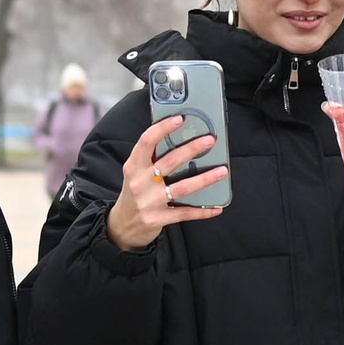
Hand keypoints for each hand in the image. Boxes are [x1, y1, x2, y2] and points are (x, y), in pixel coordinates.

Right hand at [105, 116, 226, 250]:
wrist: (121, 226)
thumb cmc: (134, 193)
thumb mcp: (136, 173)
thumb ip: (152, 159)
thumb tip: (180, 140)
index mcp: (134, 166)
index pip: (146, 142)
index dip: (162, 128)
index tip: (179, 119)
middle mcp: (140, 182)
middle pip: (169, 162)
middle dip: (191, 150)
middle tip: (210, 140)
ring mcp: (149, 201)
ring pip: (182, 188)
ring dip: (205, 179)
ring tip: (222, 171)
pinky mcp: (158, 219)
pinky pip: (185, 213)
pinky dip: (202, 211)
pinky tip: (216, 207)